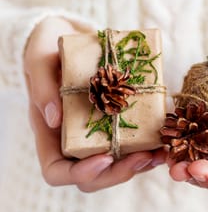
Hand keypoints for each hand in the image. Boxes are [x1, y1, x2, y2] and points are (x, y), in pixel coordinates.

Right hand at [24, 16, 165, 191]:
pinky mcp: (115, 120)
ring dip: (140, 164)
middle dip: (120, 172)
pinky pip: (131, 143)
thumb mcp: (39, 59)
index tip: (105, 158)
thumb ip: (42, 86)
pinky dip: (148, 145)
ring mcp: (96, 132)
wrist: (69, 35)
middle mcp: (74, 138)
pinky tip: (164, 138)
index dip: (80, 173)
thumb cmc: (47, 46)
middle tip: (145, 157)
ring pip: (116, 164)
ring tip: (161, 152)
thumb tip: (54, 119)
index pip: (57, 171)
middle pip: (93, 176)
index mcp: (51, 132)